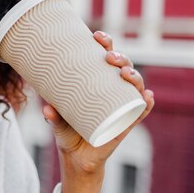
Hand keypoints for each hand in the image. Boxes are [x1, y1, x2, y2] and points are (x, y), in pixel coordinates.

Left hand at [42, 31, 154, 173]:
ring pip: (135, 86)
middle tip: (109, 57)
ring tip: (125, 74)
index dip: (105, 43)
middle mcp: (112, 90)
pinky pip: (140, 111)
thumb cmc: (67, 130)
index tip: (96, 36)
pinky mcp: (126, 123)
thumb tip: (47, 108)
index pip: (104, 56)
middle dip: (120, 57)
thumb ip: (52, 115)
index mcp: (97, 81)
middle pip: (123, 67)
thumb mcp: (57, 121)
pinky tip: (147, 96)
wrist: (76, 156)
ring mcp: (122, 105)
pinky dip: (146, 103)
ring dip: (134, 76)